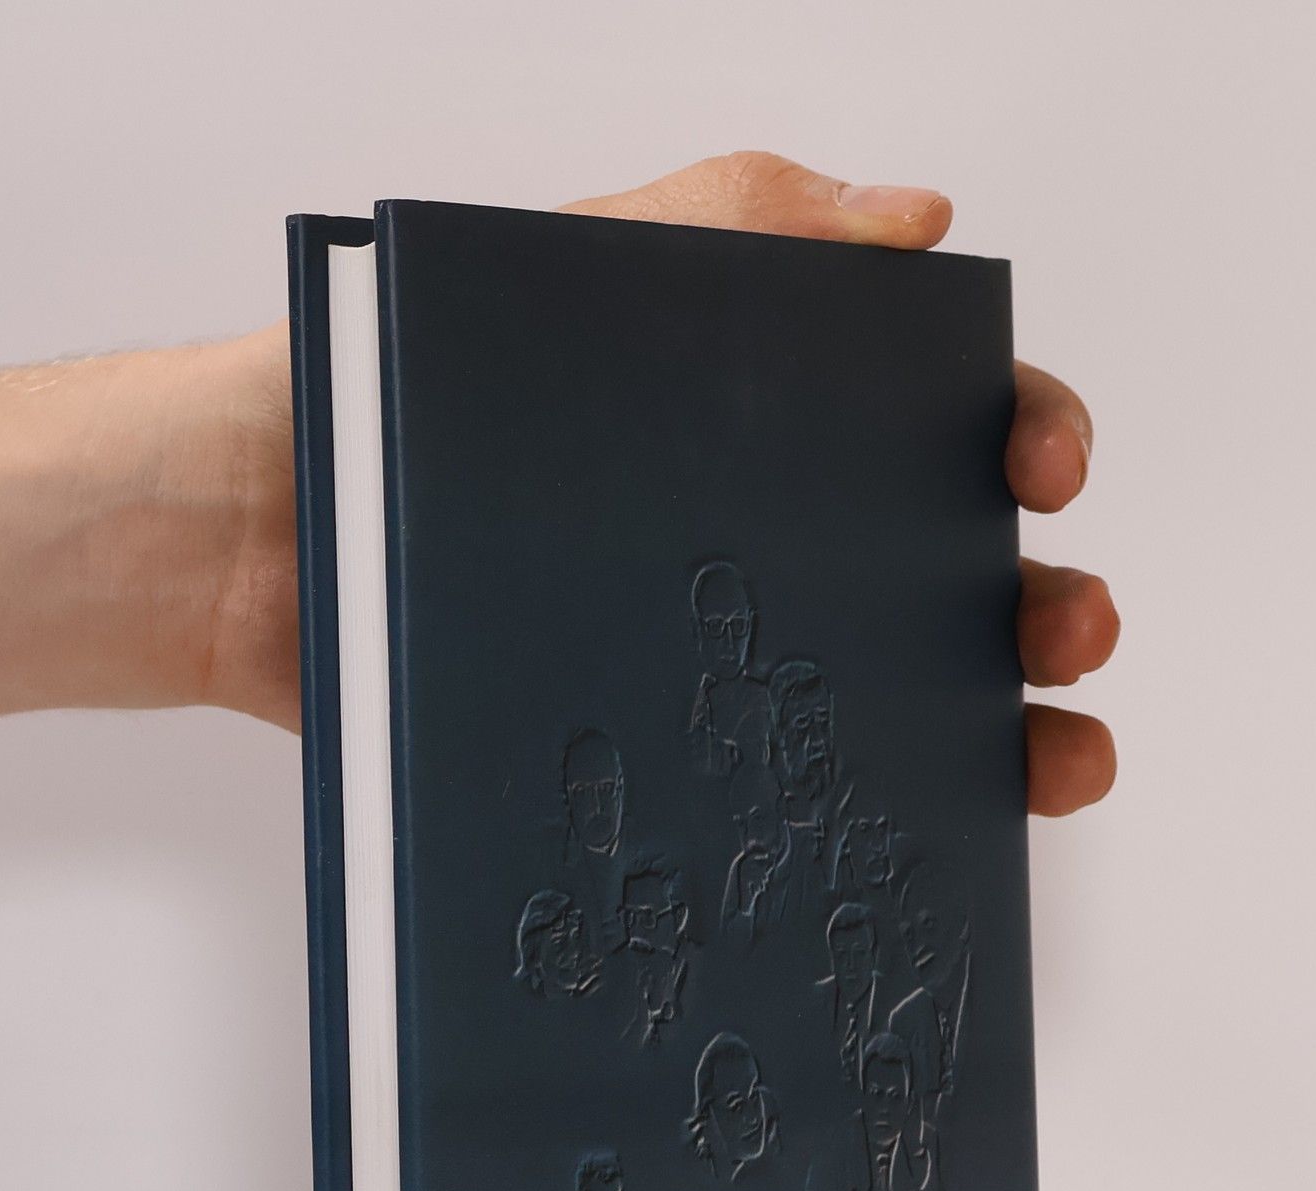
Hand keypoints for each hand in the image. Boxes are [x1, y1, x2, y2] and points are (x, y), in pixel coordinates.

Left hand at [225, 152, 1117, 816]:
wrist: (250, 541)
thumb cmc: (396, 394)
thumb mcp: (581, 267)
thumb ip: (742, 218)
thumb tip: (919, 219)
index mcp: (752, 426)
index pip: (929, 426)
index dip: (1016, 437)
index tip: (1043, 463)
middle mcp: (746, 547)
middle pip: (937, 582)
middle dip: (1037, 609)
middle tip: (1066, 631)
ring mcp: (701, 663)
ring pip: (883, 708)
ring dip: (994, 736)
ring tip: (1045, 764)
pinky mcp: (647, 764)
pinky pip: (772, 801)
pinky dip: (856, 829)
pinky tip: (905, 847)